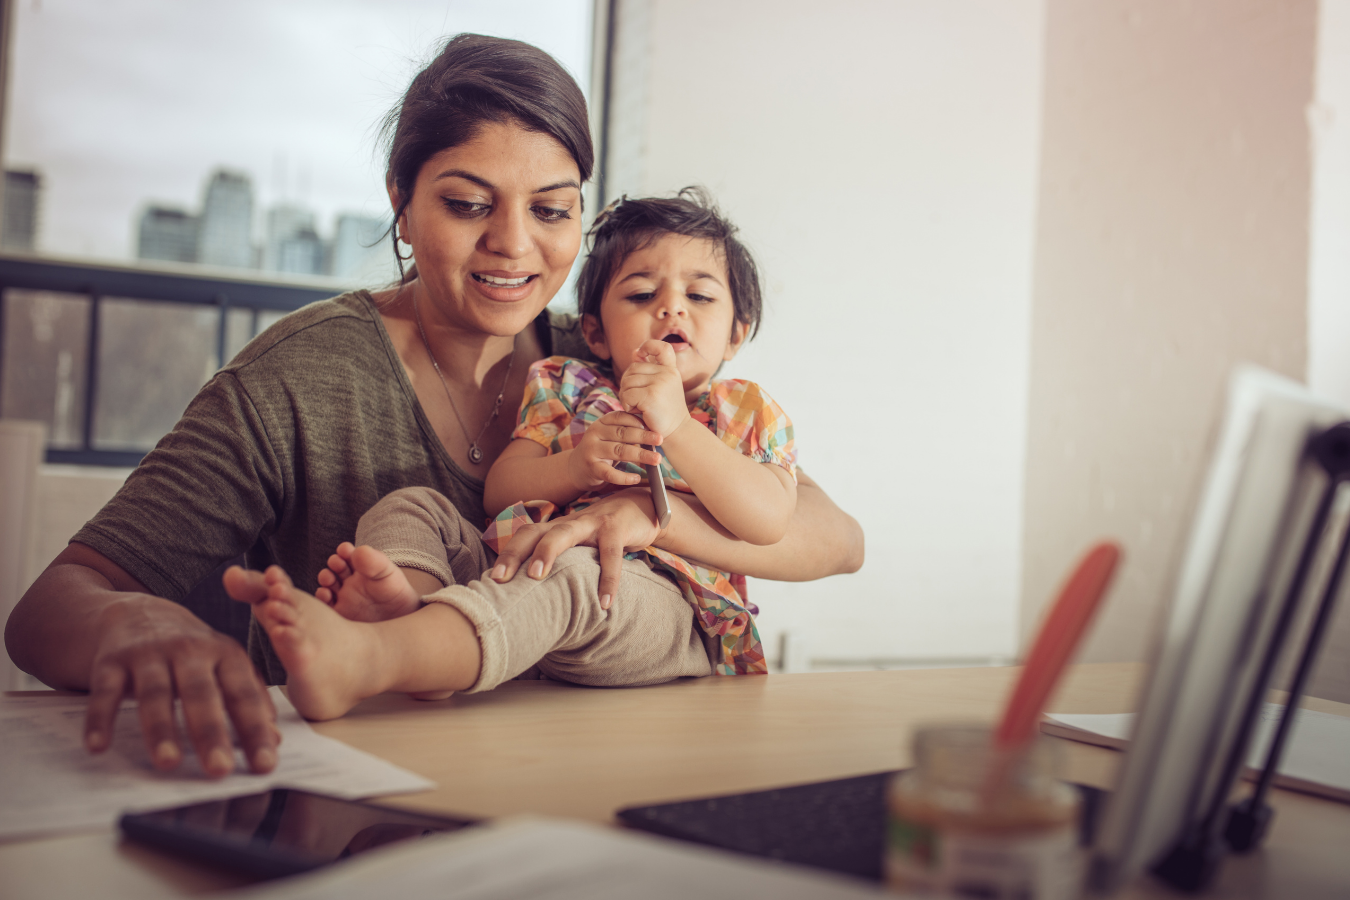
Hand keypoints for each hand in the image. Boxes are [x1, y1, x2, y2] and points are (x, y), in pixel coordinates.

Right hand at [84, 591, 279, 776]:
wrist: (139, 613)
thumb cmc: (193, 652)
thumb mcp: (226, 666)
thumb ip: (250, 700)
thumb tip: (274, 741)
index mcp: (225, 653)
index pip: (244, 695)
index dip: (256, 729)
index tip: (265, 764)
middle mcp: (189, 650)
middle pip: (200, 693)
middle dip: (211, 732)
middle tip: (219, 769)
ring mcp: (148, 654)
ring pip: (155, 693)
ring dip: (161, 729)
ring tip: (168, 763)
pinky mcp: (111, 662)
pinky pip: (105, 692)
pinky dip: (100, 719)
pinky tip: (99, 746)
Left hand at [488, 488, 660, 609]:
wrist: (641, 508)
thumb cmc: (604, 534)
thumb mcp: (580, 545)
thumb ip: (562, 561)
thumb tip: (537, 597)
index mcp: (557, 528)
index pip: (525, 536)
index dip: (508, 554)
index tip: (492, 580)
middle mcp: (569, 522)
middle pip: (535, 532)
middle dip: (516, 553)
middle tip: (501, 579)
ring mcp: (592, 522)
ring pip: (564, 533)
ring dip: (548, 552)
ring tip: (536, 577)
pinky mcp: (616, 528)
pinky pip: (610, 554)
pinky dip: (607, 579)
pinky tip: (605, 603)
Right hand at [567, 410, 663, 491]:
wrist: (576, 468)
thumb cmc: (601, 450)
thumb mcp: (609, 436)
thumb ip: (625, 431)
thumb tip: (652, 432)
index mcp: (601, 423)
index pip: (620, 417)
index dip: (637, 421)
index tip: (653, 426)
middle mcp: (595, 434)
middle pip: (622, 433)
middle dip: (643, 436)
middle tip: (660, 439)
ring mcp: (592, 451)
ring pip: (619, 451)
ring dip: (640, 455)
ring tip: (656, 459)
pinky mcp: (592, 468)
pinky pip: (610, 473)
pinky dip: (624, 477)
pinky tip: (636, 478)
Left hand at [619, 340, 690, 438]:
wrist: (676, 433)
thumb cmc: (664, 412)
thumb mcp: (659, 387)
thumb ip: (648, 370)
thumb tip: (635, 352)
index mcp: (671, 370)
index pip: (662, 347)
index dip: (648, 346)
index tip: (640, 354)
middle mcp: (667, 373)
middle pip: (633, 368)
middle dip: (628, 384)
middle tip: (636, 399)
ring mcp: (660, 383)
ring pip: (627, 381)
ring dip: (625, 395)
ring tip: (637, 406)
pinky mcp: (651, 395)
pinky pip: (627, 394)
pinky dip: (626, 404)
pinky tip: (635, 411)